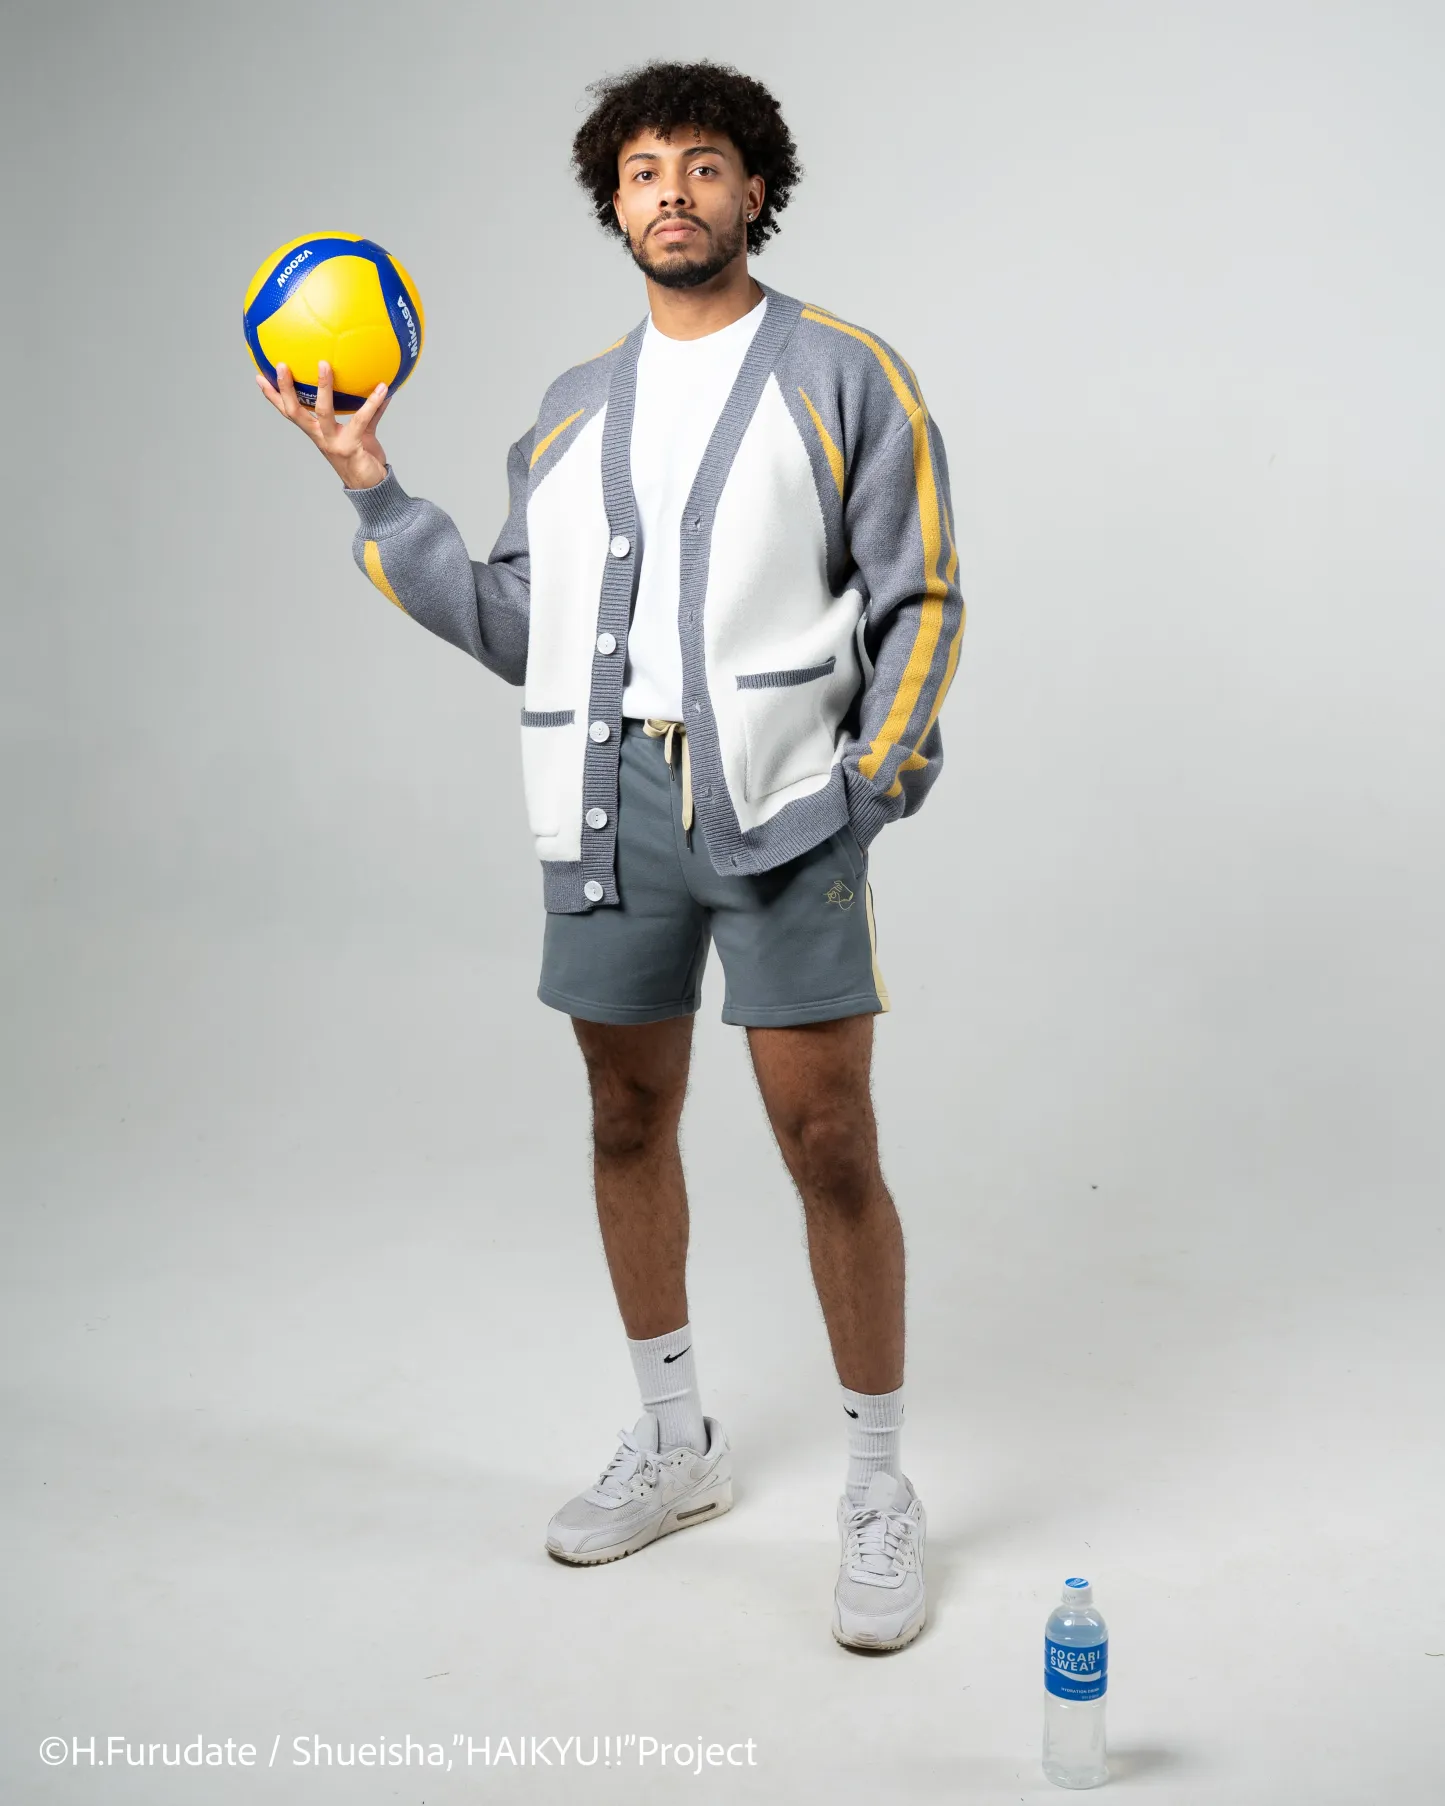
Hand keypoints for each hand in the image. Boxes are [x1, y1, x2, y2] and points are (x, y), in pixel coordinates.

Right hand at [255, 358, 393, 489]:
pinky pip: (361, 420)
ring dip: (323, 387)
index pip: (290, 412)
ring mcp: (333, 442)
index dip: (273, 397)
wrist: (373, 487)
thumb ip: (369, 411)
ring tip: (324, 365)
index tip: (260, 377)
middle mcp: (320, 437)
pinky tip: (383, 388)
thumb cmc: (364, 458)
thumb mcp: (363, 432)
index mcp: (317, 432)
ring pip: (323, 411)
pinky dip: (373, 403)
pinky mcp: (350, 447)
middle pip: (296, 412)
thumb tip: (380, 386)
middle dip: (286, 389)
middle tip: (281, 365)